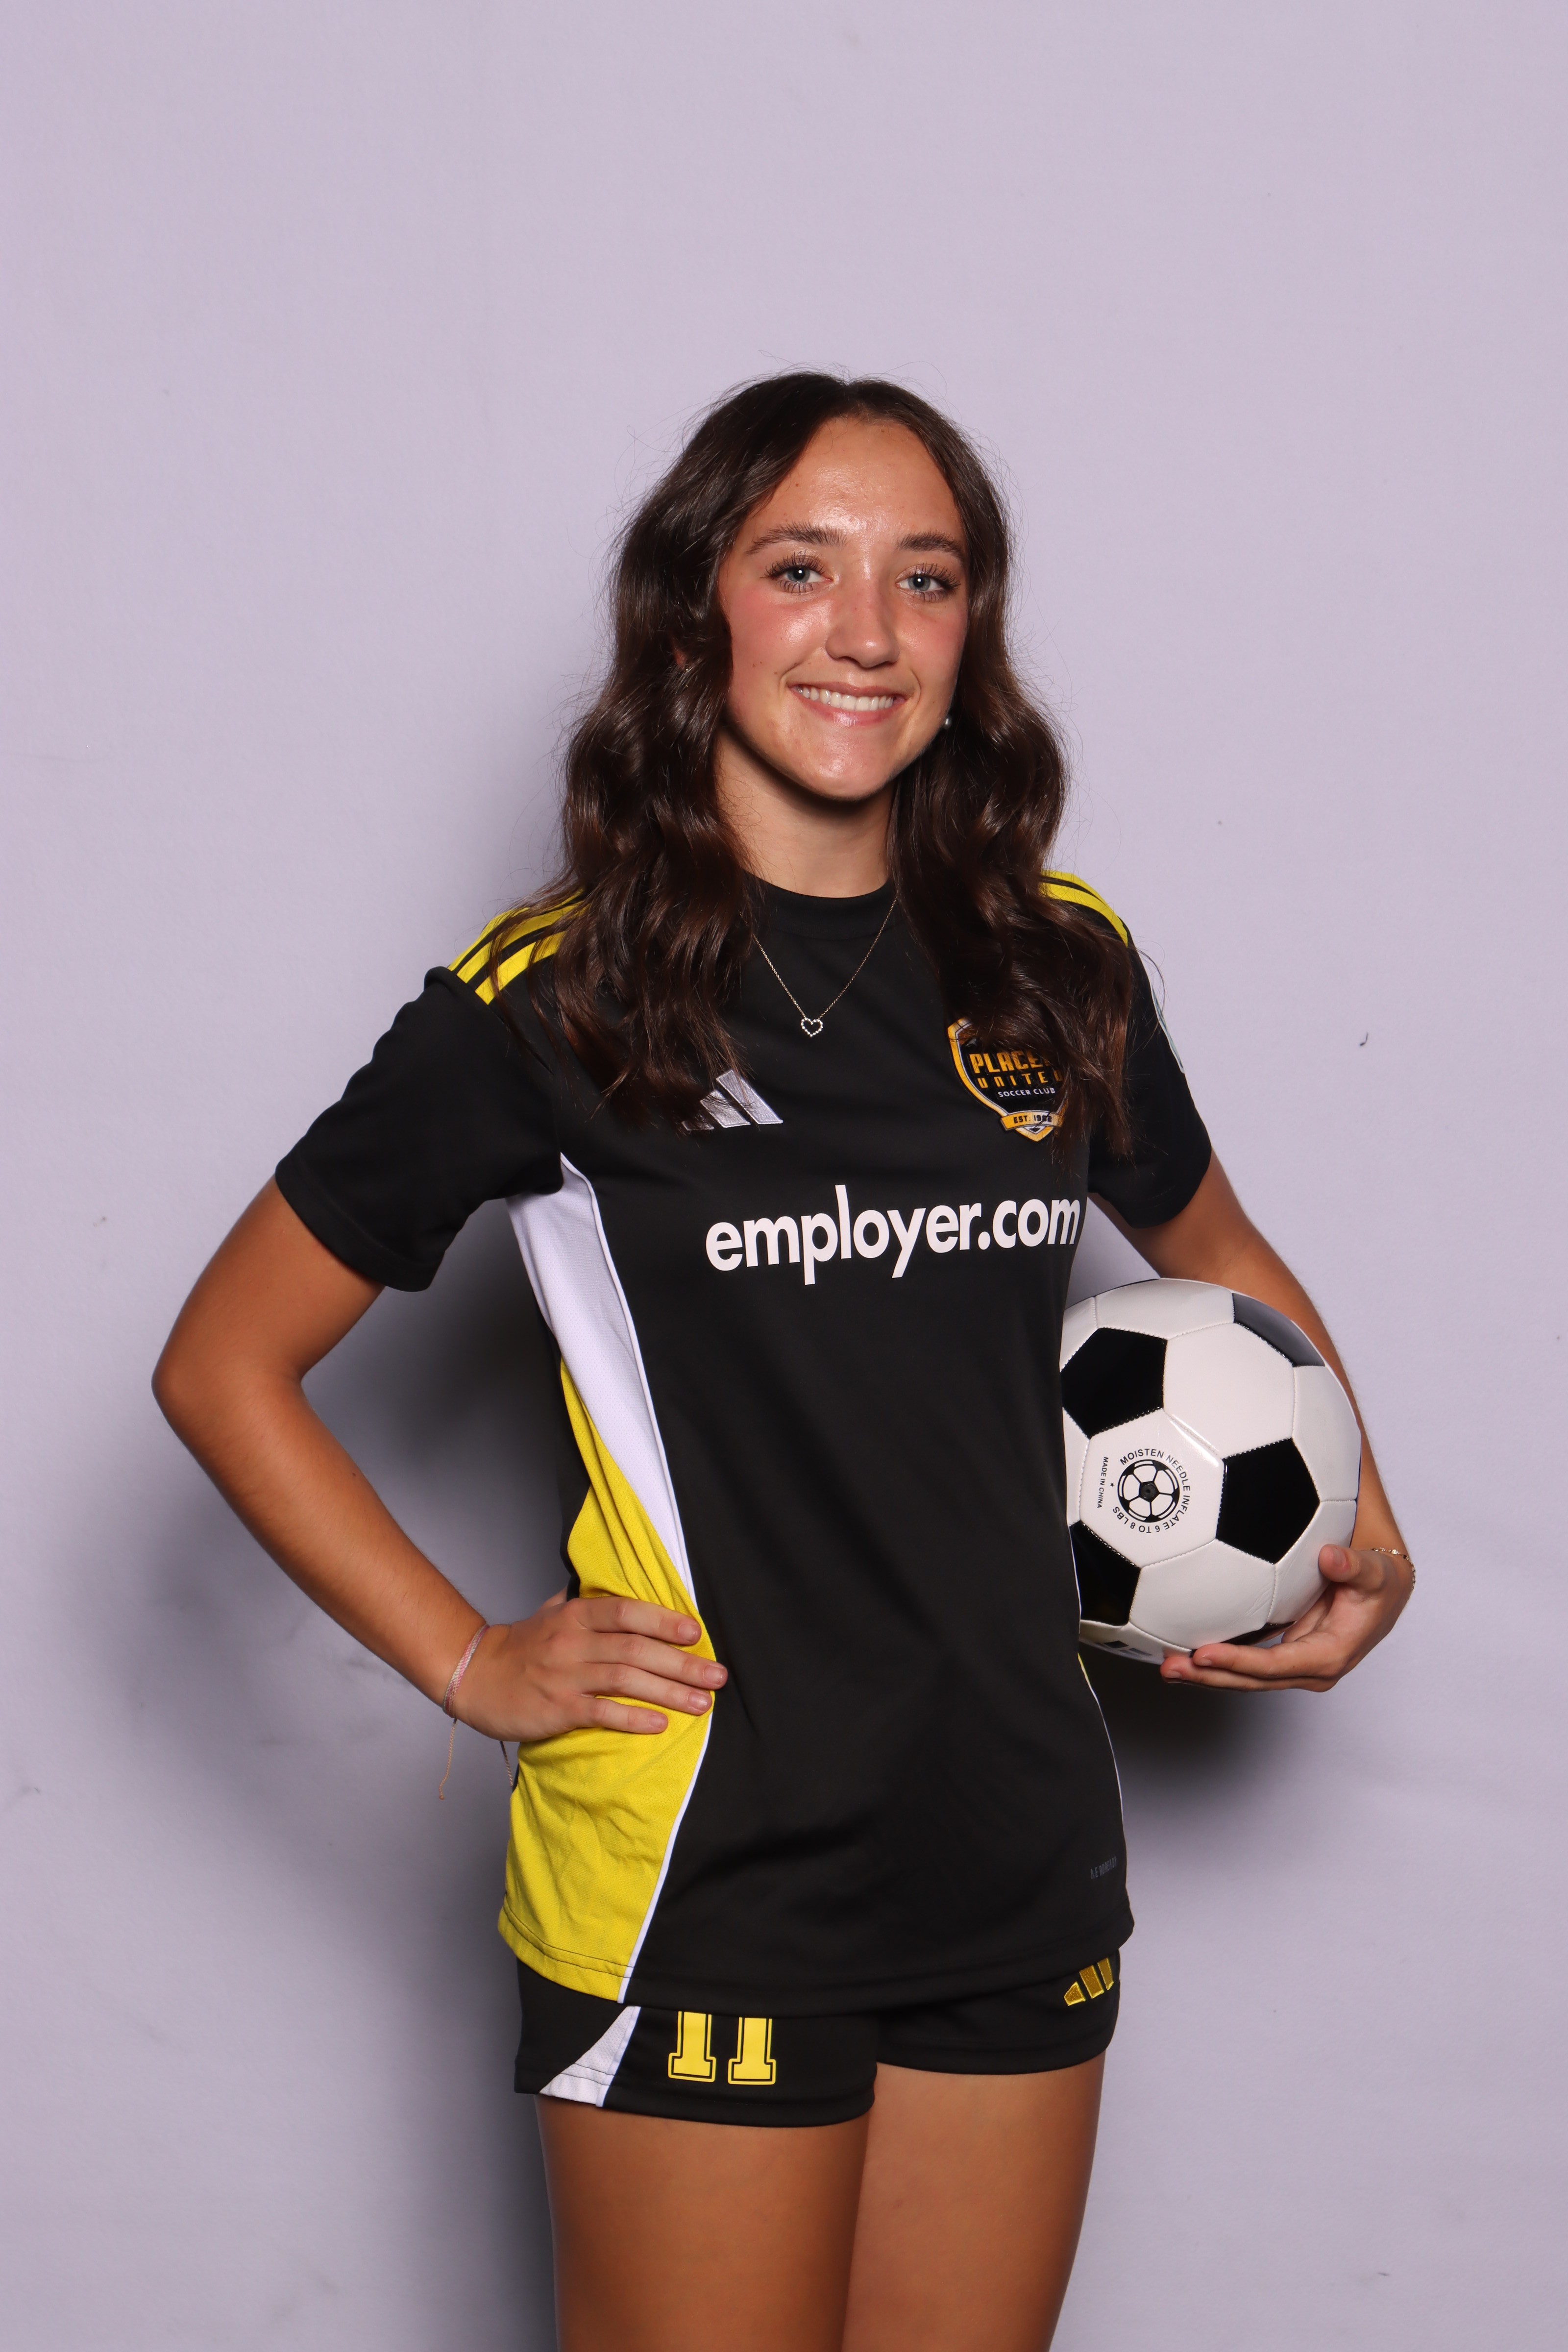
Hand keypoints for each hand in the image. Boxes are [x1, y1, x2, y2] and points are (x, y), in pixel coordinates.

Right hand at [454, 1588, 726, 1742]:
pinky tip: (659, 1724)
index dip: (665, 1620)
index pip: (628, 1612)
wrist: (474, 1675)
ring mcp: (565, 1676)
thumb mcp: (550, 1614)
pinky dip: (633, 1718)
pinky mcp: (557, 1708)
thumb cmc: (518, 1648)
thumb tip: (618, 1595)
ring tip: (702, 1704)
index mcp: (575, 1616)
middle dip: (683, 1663)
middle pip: (637, 1648)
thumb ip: (585, 1606)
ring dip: (669, 1692)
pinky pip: (602, 1713)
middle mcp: (573, 1642)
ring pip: (627, 1680)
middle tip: (717, 1676)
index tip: (696, 1633)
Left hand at [1158, 1543, 1413, 1692]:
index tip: (1204, 1654)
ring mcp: (1293, 1664)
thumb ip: (1354, 1567)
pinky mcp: (1282, 1654)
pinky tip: (1184, 1651)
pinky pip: (1245, 1661)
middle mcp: (1308, 1669)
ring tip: (1166, 1666)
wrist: (1384, 1594)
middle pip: (1252, 1680)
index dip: (1239, 1663)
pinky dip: (1216, 1660)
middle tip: (1170, 1667)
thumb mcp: (1375, 1574)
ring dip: (1207, 1674)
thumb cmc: (1379, 1585)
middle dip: (1211, 1677)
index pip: (1276, 1665)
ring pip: (1245, 1676)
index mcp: (1330, 1656)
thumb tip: (1331, 1557)